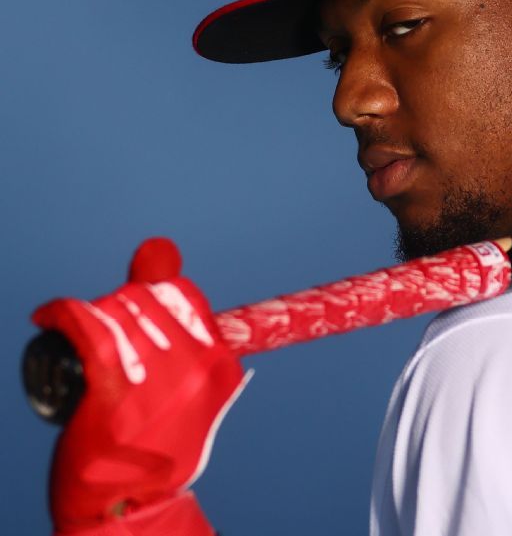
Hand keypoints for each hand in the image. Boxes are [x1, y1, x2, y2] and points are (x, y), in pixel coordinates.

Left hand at [31, 239, 247, 534]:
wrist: (130, 506)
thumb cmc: (152, 446)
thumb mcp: (181, 384)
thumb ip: (173, 319)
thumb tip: (157, 246)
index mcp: (222, 365)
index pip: (183, 295)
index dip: (148, 292)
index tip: (125, 313)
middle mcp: (199, 367)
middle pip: (146, 299)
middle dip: (114, 304)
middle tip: (94, 331)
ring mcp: (162, 378)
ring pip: (115, 310)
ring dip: (88, 313)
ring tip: (73, 331)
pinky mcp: (117, 388)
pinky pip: (87, 326)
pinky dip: (62, 313)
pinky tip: (48, 317)